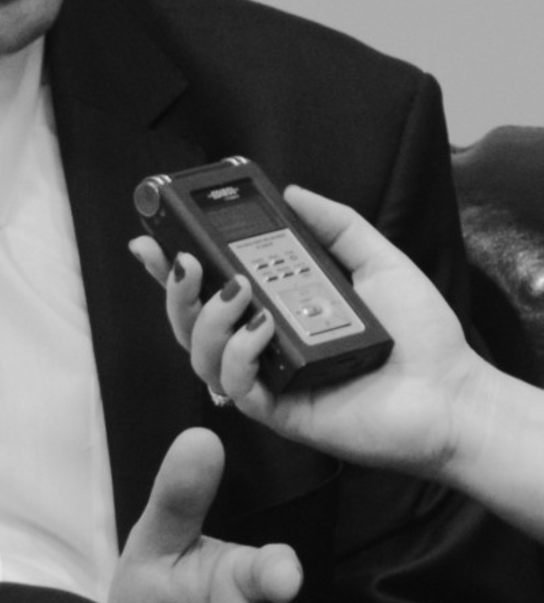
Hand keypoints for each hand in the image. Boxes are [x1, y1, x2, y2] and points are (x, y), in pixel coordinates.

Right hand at [130, 184, 485, 479]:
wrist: (452, 395)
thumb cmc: (420, 337)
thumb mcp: (377, 262)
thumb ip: (336, 225)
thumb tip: (293, 191)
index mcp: (275, 310)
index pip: (209, 286)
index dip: (171, 266)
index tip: (149, 237)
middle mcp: (261, 345)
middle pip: (188, 320)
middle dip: (172, 289)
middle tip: (185, 261)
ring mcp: (267, 379)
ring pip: (200, 353)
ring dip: (206, 317)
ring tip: (239, 291)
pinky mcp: (279, 412)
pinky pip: (235, 385)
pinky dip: (238, 354)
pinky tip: (263, 330)